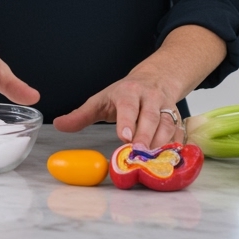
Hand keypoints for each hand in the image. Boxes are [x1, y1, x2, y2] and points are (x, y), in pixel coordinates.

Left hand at [52, 71, 181, 146]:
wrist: (156, 78)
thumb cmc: (125, 93)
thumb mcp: (101, 100)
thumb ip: (81, 115)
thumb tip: (58, 124)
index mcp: (129, 92)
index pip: (128, 105)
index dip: (127, 121)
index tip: (125, 137)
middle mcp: (150, 98)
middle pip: (150, 116)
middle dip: (145, 136)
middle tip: (139, 153)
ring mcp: (166, 107)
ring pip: (167, 125)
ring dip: (161, 143)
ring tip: (152, 160)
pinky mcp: (177, 118)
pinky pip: (179, 132)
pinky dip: (175, 146)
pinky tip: (168, 158)